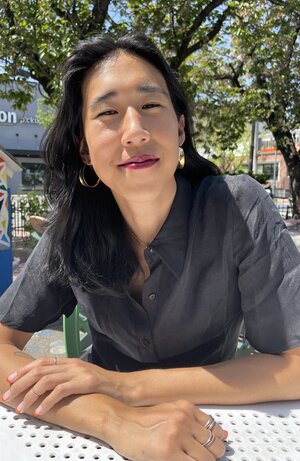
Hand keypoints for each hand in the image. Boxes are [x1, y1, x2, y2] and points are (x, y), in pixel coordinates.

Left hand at [2, 356, 124, 414]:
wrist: (123, 386)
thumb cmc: (102, 385)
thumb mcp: (82, 377)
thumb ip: (67, 377)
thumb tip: (48, 385)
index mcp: (69, 361)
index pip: (41, 361)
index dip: (24, 370)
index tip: (10, 380)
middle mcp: (71, 364)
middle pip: (39, 370)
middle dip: (20, 383)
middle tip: (8, 395)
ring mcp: (78, 371)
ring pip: (46, 380)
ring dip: (30, 395)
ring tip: (21, 408)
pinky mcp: (85, 382)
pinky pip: (60, 390)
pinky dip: (47, 401)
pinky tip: (41, 410)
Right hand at [114, 400, 226, 460]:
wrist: (119, 422)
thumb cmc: (141, 420)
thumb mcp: (170, 411)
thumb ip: (193, 421)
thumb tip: (222, 434)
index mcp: (186, 408)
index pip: (215, 429)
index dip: (217, 443)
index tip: (215, 448)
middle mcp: (184, 420)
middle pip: (214, 445)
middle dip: (212, 456)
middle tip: (202, 458)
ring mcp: (177, 436)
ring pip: (206, 459)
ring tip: (188, 459)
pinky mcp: (168, 453)